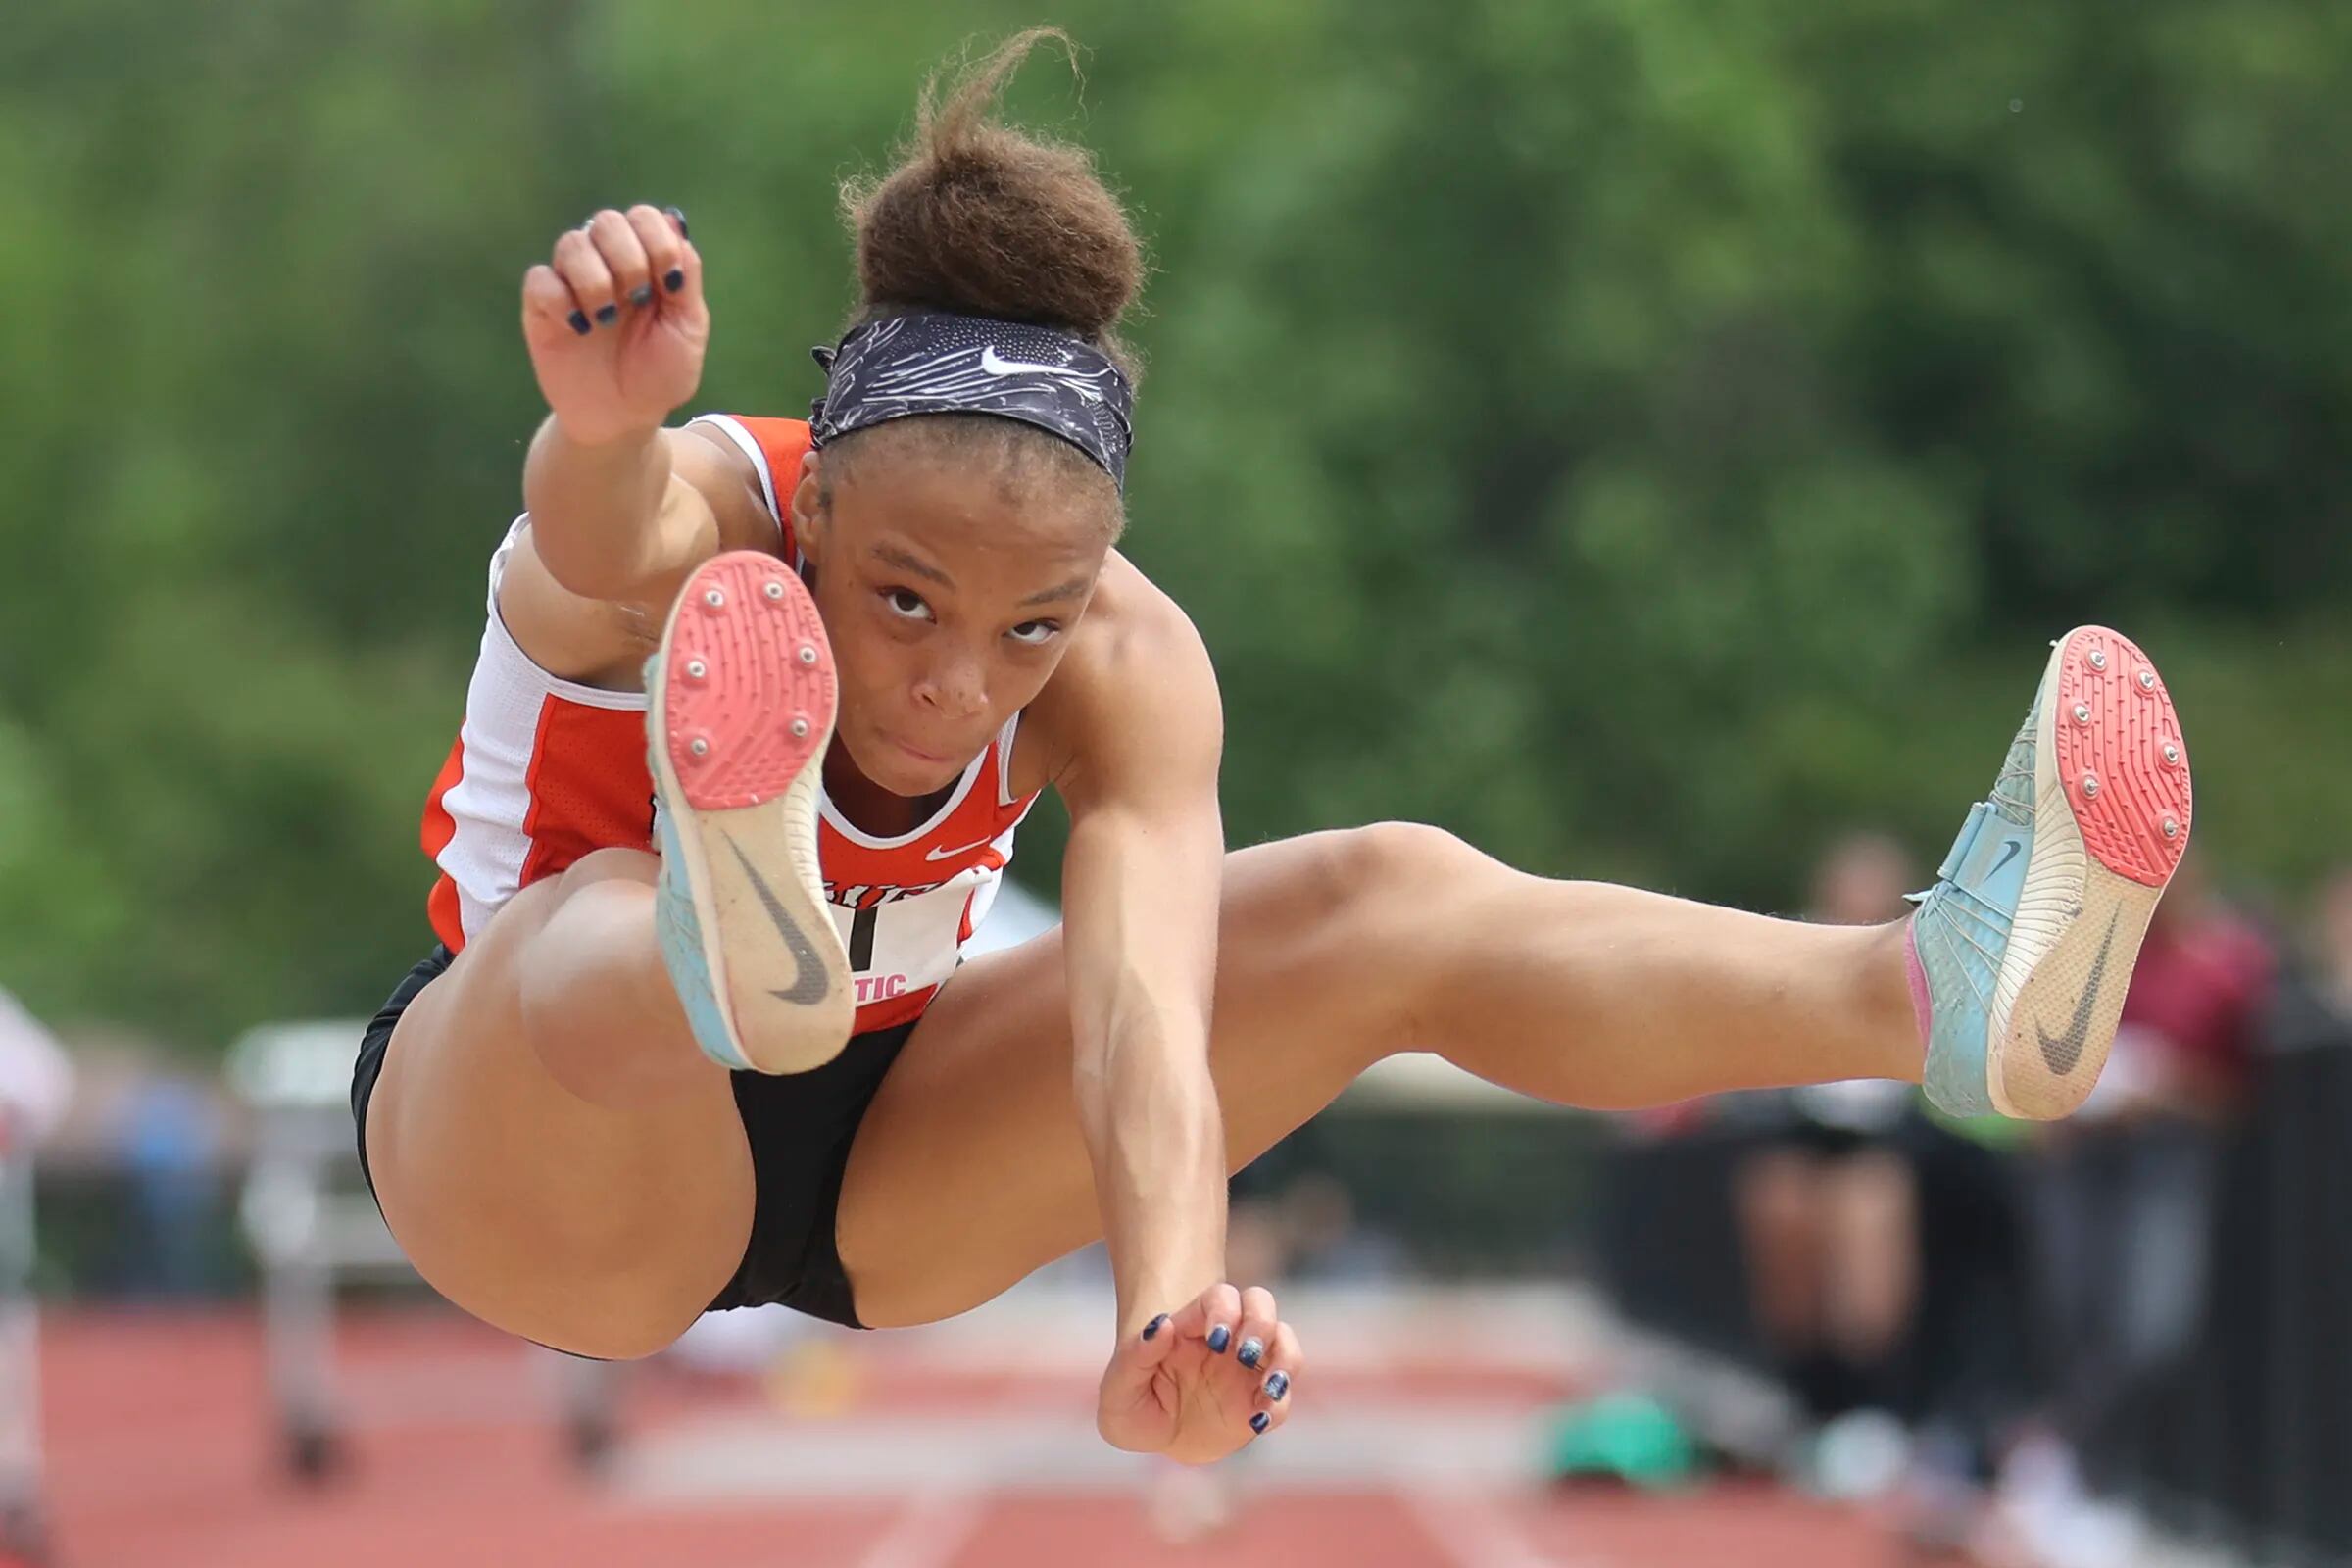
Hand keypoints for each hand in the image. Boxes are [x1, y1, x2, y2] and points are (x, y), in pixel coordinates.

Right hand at [520, 204, 707, 446]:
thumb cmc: (660, 374)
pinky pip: (540, 279)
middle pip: (607, 221)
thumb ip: (686, 276)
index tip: (669, 284)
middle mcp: (607, 264)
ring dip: (596, 280)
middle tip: (638, 299)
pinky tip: (580, 329)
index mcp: (646, 262)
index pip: (644, 217)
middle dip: (628, 257)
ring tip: (607, 320)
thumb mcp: (688, 328)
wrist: (624, 419)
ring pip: (572, 243)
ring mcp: (572, 282)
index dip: (657, 239)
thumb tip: (677, 222)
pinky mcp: (542, 307)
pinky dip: (561, 300)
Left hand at [1097, 1283, 1301, 1464]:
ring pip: (1284, 1341)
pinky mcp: (1260, 1401)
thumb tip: (1162, 1324)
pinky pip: (1284, 1396)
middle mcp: (1227, 1338)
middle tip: (1246, 1354)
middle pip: (1260, 1303)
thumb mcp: (1118, 1388)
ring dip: (1284, 1358)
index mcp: (1191, 1325)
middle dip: (1261, 1322)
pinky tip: (1257, 1422)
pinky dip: (1279, 1405)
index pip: (1218, 1298)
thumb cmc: (1130, 1405)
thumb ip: (1136, 1355)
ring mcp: (1249, 1368)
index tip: (1217, 1339)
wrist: (1154, 1438)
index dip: (1224, 1311)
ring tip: (1269, 1389)